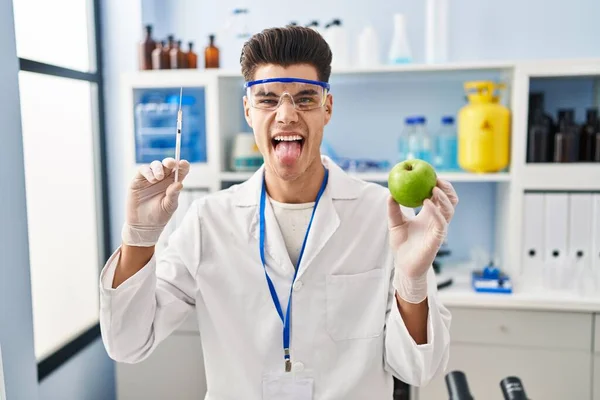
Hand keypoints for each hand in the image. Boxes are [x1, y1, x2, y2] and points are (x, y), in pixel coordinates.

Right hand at [121, 158, 190, 246]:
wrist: (143, 225)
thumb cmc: (159, 216)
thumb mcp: (169, 206)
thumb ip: (174, 195)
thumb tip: (179, 184)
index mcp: (173, 183)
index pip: (181, 170)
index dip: (183, 165)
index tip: (183, 164)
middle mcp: (163, 179)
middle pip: (168, 164)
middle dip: (170, 161)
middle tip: (171, 164)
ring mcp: (150, 178)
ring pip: (155, 165)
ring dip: (158, 168)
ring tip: (158, 178)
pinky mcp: (139, 180)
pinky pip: (144, 170)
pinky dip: (148, 172)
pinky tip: (152, 180)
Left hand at [387, 178, 458, 302]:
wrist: (404, 265)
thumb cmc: (401, 245)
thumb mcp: (395, 223)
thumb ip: (393, 209)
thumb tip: (390, 193)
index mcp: (429, 214)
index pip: (439, 196)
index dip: (439, 184)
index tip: (430, 174)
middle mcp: (437, 220)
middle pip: (450, 200)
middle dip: (447, 187)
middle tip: (436, 178)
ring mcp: (439, 228)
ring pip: (450, 209)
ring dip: (443, 197)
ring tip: (433, 188)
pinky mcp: (438, 238)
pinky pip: (442, 222)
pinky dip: (436, 210)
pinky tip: (427, 203)